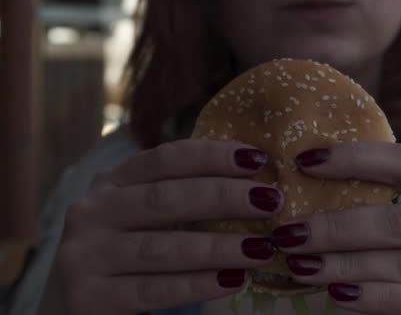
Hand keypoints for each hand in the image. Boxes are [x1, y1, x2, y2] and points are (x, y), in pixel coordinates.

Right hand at [53, 140, 283, 314]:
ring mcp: (86, 253)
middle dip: (224, 198)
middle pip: (167, 198)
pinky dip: (198, 284)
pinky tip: (233, 280)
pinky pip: (154, 289)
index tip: (258, 159)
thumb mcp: (140, 212)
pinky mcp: (89, 295)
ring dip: (220, 247)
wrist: (73, 303)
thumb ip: (180, 194)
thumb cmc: (125, 249)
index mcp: (112, 181)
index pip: (166, 158)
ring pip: (163, 247)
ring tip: (263, 247)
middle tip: (272, 201)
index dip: (213, 156)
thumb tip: (254, 180)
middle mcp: (93, 210)